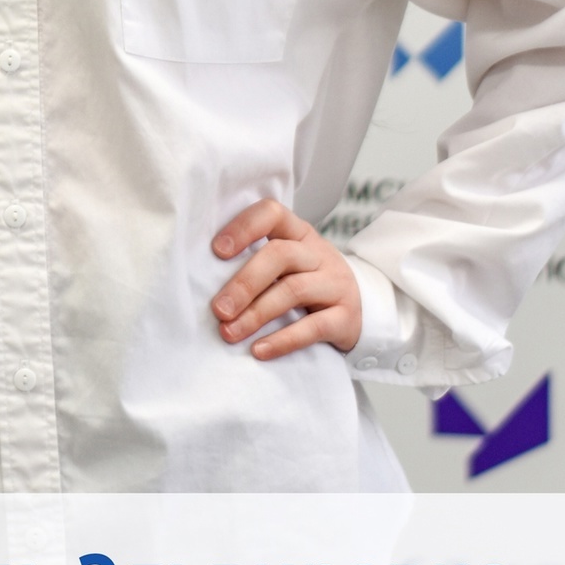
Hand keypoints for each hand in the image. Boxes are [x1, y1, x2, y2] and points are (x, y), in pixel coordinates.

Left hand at [210, 198, 362, 360]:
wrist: (363, 309)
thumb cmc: (307, 283)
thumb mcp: (288, 264)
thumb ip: (256, 262)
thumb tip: (201, 278)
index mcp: (298, 233)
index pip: (272, 213)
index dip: (243, 227)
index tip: (216, 251)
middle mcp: (318, 253)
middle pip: (279, 255)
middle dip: (243, 283)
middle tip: (217, 310)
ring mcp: (336, 283)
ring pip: (293, 291)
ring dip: (256, 314)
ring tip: (229, 333)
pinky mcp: (346, 317)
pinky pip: (313, 327)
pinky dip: (283, 340)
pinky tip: (258, 350)